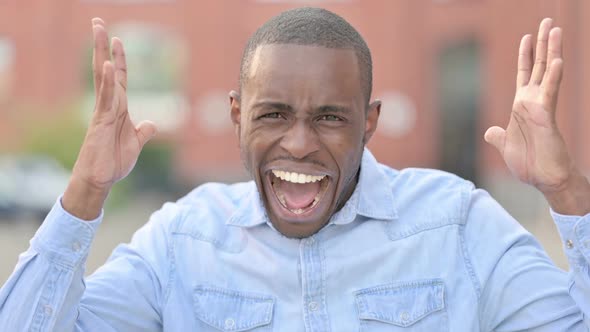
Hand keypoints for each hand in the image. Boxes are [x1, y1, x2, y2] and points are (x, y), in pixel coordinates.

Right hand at [62, 18, 156, 219]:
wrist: (101, 179)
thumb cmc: (114, 162)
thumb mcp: (136, 143)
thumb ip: (143, 131)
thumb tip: (152, 123)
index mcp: (119, 108)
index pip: (121, 78)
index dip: (121, 58)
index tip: (118, 39)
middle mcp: (110, 104)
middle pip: (107, 69)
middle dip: (103, 46)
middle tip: (98, 22)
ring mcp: (104, 110)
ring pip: (104, 76)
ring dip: (102, 52)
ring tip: (100, 30)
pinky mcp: (101, 120)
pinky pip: (106, 97)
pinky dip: (109, 81)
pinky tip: (109, 64)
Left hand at [485, 18, 589, 214]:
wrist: (543, 179)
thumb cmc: (529, 163)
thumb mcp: (506, 146)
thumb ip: (498, 136)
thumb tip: (490, 131)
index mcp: (522, 106)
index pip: (524, 75)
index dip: (525, 56)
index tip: (527, 37)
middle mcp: (533, 102)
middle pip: (538, 66)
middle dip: (542, 44)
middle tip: (547, 22)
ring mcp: (541, 106)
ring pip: (547, 72)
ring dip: (551, 50)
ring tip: (555, 29)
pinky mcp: (546, 115)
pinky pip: (550, 91)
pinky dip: (552, 76)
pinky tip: (557, 60)